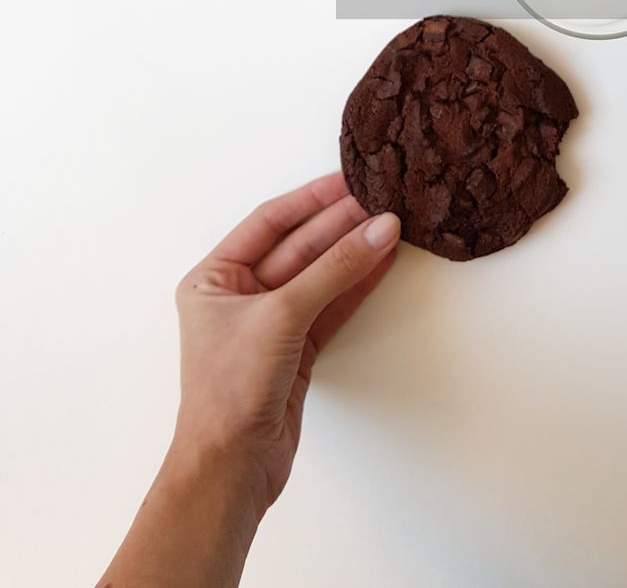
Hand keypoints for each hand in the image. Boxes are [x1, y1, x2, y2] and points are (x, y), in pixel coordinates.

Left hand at [172, 172, 399, 508]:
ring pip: (320, 276)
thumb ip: (333, 270)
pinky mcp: (297, 350)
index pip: (268, 223)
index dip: (310, 200)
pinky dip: (356, 286)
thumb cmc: (230, 390)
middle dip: (340, 227)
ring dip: (354, 254)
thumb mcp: (281, 316)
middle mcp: (240, 296)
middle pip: (299, 247)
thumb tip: (378, 229)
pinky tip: (381, 263)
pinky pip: (331, 305)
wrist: (231, 467)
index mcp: (214, 278)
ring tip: (391, 226)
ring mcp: (271, 324)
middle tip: (380, 204)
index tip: (348, 180)